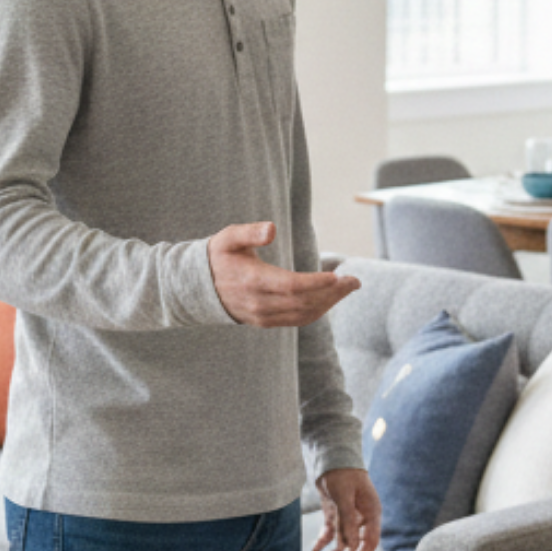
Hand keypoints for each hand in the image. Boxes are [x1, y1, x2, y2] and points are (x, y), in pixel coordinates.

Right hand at [208, 222, 358, 326]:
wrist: (197, 287)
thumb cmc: (218, 256)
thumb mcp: (227, 238)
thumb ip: (249, 232)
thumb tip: (272, 228)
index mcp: (253, 281)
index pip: (291, 286)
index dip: (316, 283)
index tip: (337, 276)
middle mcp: (259, 303)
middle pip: (303, 302)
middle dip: (332, 293)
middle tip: (354, 281)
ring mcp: (263, 316)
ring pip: (303, 314)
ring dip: (329, 303)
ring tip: (348, 288)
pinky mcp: (265, 322)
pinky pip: (296, 321)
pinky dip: (317, 311)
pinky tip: (330, 299)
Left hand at [312, 468, 380, 550]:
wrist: (331, 455)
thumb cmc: (342, 473)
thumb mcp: (344, 496)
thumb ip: (347, 522)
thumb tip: (350, 548)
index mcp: (371, 513)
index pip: (369, 543)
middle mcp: (362, 517)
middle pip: (354, 546)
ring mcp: (349, 516)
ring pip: (342, 542)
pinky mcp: (336, 513)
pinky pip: (331, 533)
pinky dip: (323, 542)